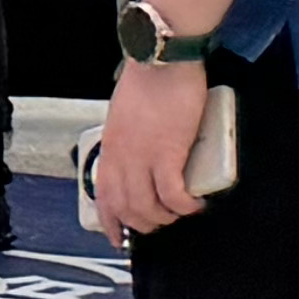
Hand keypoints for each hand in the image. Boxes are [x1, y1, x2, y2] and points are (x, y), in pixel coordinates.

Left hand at [88, 56, 214, 241]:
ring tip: (182, 213)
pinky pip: (173, 195)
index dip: (110, 222)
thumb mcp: (125, 115)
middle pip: (126, 208)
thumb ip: (129, 139)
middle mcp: (121, 157)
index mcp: (110, 147)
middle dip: (144, 225)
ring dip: (166, 218)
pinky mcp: (168, 153)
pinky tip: (195, 203)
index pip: (103, 195)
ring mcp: (142, 157)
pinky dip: (184, 206)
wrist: (162, 60)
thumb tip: (139, 156)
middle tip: (163, 223)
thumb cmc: (149, 80)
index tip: (118, 237)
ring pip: (148, 208)